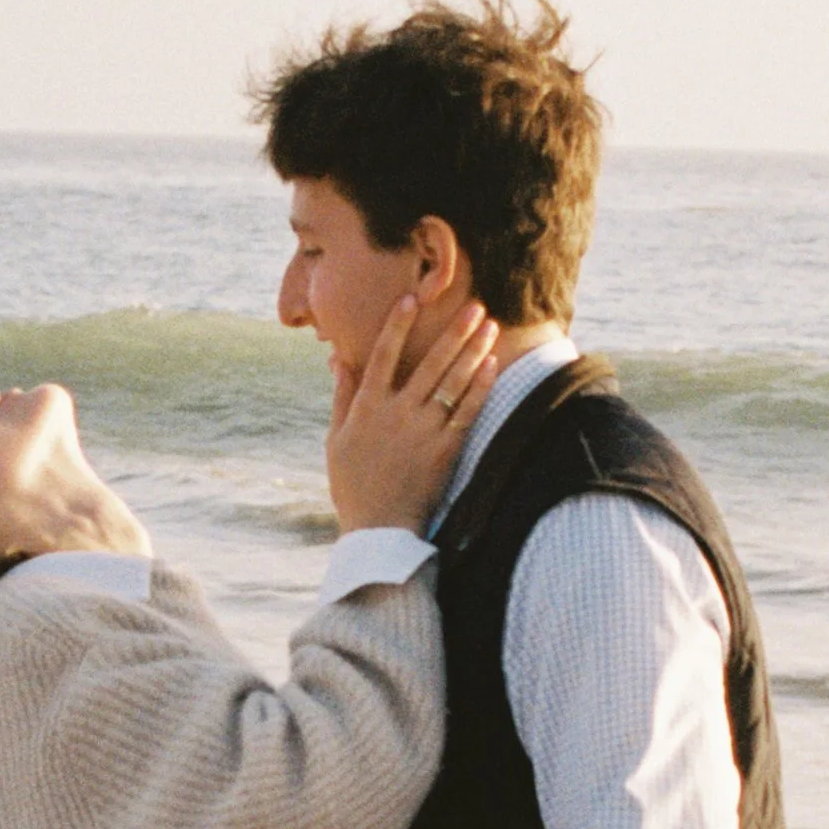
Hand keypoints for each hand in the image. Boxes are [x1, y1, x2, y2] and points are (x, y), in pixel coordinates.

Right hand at [325, 296, 500, 535]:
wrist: (377, 530)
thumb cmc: (352, 486)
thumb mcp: (336, 440)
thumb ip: (342, 397)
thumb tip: (340, 359)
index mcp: (367, 408)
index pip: (382, 356)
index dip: (397, 325)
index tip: (412, 298)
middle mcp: (396, 414)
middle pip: (430, 364)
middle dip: (454, 332)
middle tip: (475, 305)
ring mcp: (423, 432)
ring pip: (452, 383)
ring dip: (473, 352)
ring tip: (490, 327)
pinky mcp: (444, 451)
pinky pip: (466, 413)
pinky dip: (480, 388)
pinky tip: (492, 366)